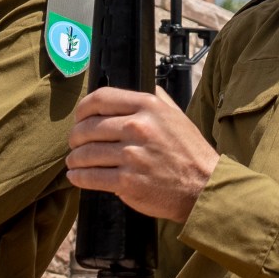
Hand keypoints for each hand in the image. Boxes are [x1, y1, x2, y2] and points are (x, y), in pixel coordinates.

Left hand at [67, 87, 219, 223]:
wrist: (204, 186)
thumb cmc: (190, 152)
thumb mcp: (176, 115)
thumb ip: (154, 98)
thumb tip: (130, 90)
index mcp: (148, 106)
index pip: (101, 99)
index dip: (83, 109)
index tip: (79, 118)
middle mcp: (138, 127)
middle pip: (88, 127)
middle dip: (75, 137)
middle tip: (75, 144)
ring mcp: (132, 155)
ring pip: (86, 153)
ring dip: (75, 159)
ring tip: (74, 162)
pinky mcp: (127, 181)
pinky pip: (91, 177)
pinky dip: (79, 177)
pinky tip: (77, 176)